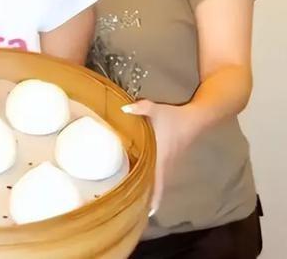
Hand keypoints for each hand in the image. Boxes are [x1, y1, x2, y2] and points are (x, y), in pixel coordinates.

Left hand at [122, 100, 197, 214]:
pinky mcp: (171, 156)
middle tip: (133, 207)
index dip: (153, 198)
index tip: (147, 213)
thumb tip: (122, 107)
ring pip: (158, 179)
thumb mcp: (156, 110)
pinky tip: (143, 177)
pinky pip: (160, 172)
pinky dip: (153, 178)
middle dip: (147, 197)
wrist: (198, 118)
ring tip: (136, 196)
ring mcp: (170, 161)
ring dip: (150, 188)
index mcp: (161, 157)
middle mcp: (166, 163)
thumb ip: (140, 108)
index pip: (156, 183)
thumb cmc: (176, 117)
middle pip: (156, 185)